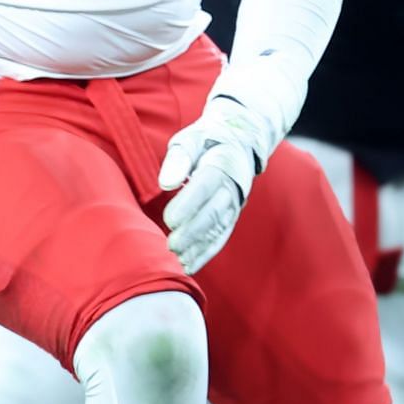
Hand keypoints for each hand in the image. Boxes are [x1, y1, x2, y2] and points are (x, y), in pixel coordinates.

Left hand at [158, 92, 274, 273]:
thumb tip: (166, 183)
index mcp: (222, 162)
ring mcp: (234, 203)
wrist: (237, 142)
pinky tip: (189, 264)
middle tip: (171, 246)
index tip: (169, 220)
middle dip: (193, 231)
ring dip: (199, 246)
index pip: (206, 186)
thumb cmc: (205, 141)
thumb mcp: (190, 139)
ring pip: (218, 228)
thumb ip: (178, 159)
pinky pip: (221, 236)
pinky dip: (206, 252)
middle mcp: (233, 186)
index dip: (189, 204)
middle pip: (214, 212)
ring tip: (178, 261)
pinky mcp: (231, 215)